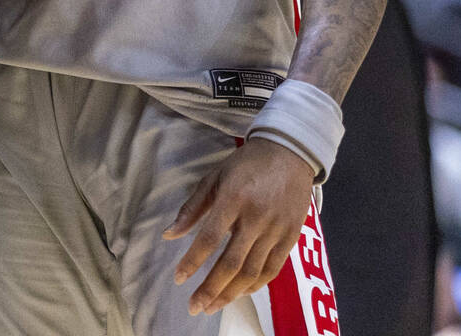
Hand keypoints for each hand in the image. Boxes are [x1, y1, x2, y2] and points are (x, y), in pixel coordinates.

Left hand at [163, 138, 314, 314]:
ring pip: (252, 271)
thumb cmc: (246, 164)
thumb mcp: (215, 176)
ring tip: (213, 305)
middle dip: (211, 288)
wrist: (289, 153)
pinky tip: (239, 293)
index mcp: (234, 198)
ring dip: (231, 293)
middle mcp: (256, 217)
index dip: (193, 261)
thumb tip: (168, 234)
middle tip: (195, 306)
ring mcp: (276, 230)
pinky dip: (254, 285)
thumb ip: (192, 207)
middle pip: (232, 262)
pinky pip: (272, 270)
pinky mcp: (292, 238)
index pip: (209, 238)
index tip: (179, 279)